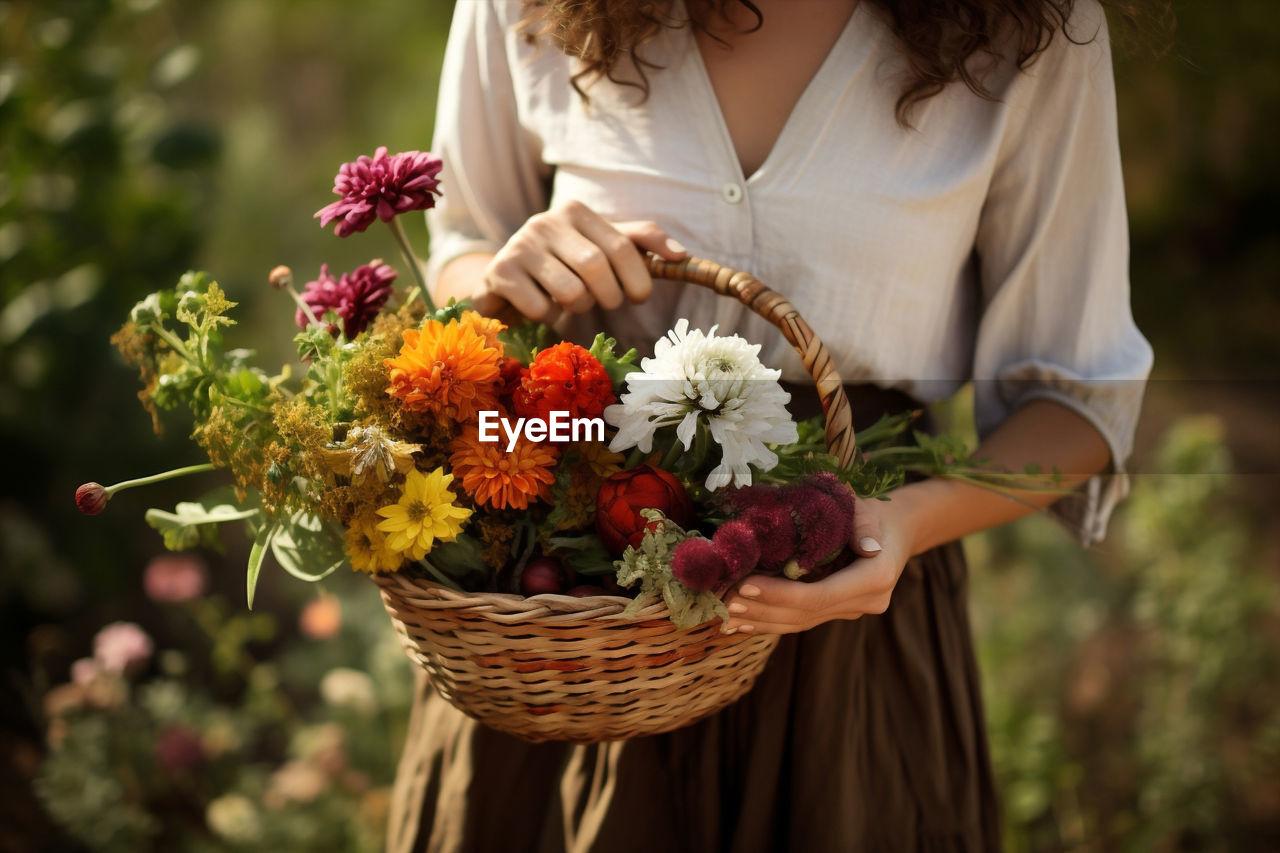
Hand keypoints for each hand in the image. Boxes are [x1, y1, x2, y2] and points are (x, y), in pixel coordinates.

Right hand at [471, 199, 687, 321]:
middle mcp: (545, 221)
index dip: (638, 279)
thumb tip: (682, 255)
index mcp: (576, 211)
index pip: (621, 246)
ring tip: (571, 301)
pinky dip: (549, 317)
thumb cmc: (564, 264)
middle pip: (596, 267)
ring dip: (579, 307)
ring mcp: (520, 246)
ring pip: (570, 291)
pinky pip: (541, 308)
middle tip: (605, 302)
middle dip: (609, 296)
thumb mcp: (603, 245)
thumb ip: (641, 242)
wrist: (506, 279)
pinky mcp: (500, 273)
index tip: (639, 297)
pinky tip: (542, 306)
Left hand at [721, 495, 916, 634]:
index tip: (746, 585)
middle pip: (806, 614)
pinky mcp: (839, 613)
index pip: (820, 595)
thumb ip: (865, 527)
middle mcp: (867, 601)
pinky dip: (771, 623)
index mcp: (875, 578)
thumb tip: (868, 547)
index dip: (781, 595)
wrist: (894, 532)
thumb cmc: (874, 513)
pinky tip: (743, 625)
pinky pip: (803, 621)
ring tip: (726, 617)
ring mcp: (853, 611)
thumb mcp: (868, 510)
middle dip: (764, 610)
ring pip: (802, 623)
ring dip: (762, 621)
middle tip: (725, 603)